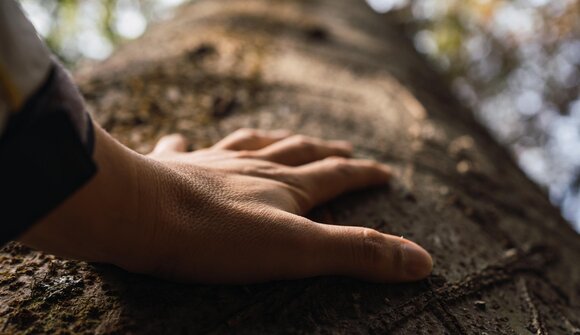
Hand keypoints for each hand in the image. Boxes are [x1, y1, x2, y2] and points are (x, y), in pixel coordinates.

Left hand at [21, 127, 431, 283]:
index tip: (384, 171)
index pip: (336, 175)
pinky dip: (187, 144)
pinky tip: (183, 138)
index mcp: (285, 186)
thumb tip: (421, 261)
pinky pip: (183, 149)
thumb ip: (359, 254)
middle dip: (325, 152)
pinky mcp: (172, 170)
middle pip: (298, 152)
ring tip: (282, 137)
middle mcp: (252, 166)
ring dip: (271, 140)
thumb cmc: (218, 236)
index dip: (364, 174)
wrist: (140, 213)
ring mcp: (211, 163)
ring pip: (250, 144)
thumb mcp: (299, 252)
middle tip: (342, 148)